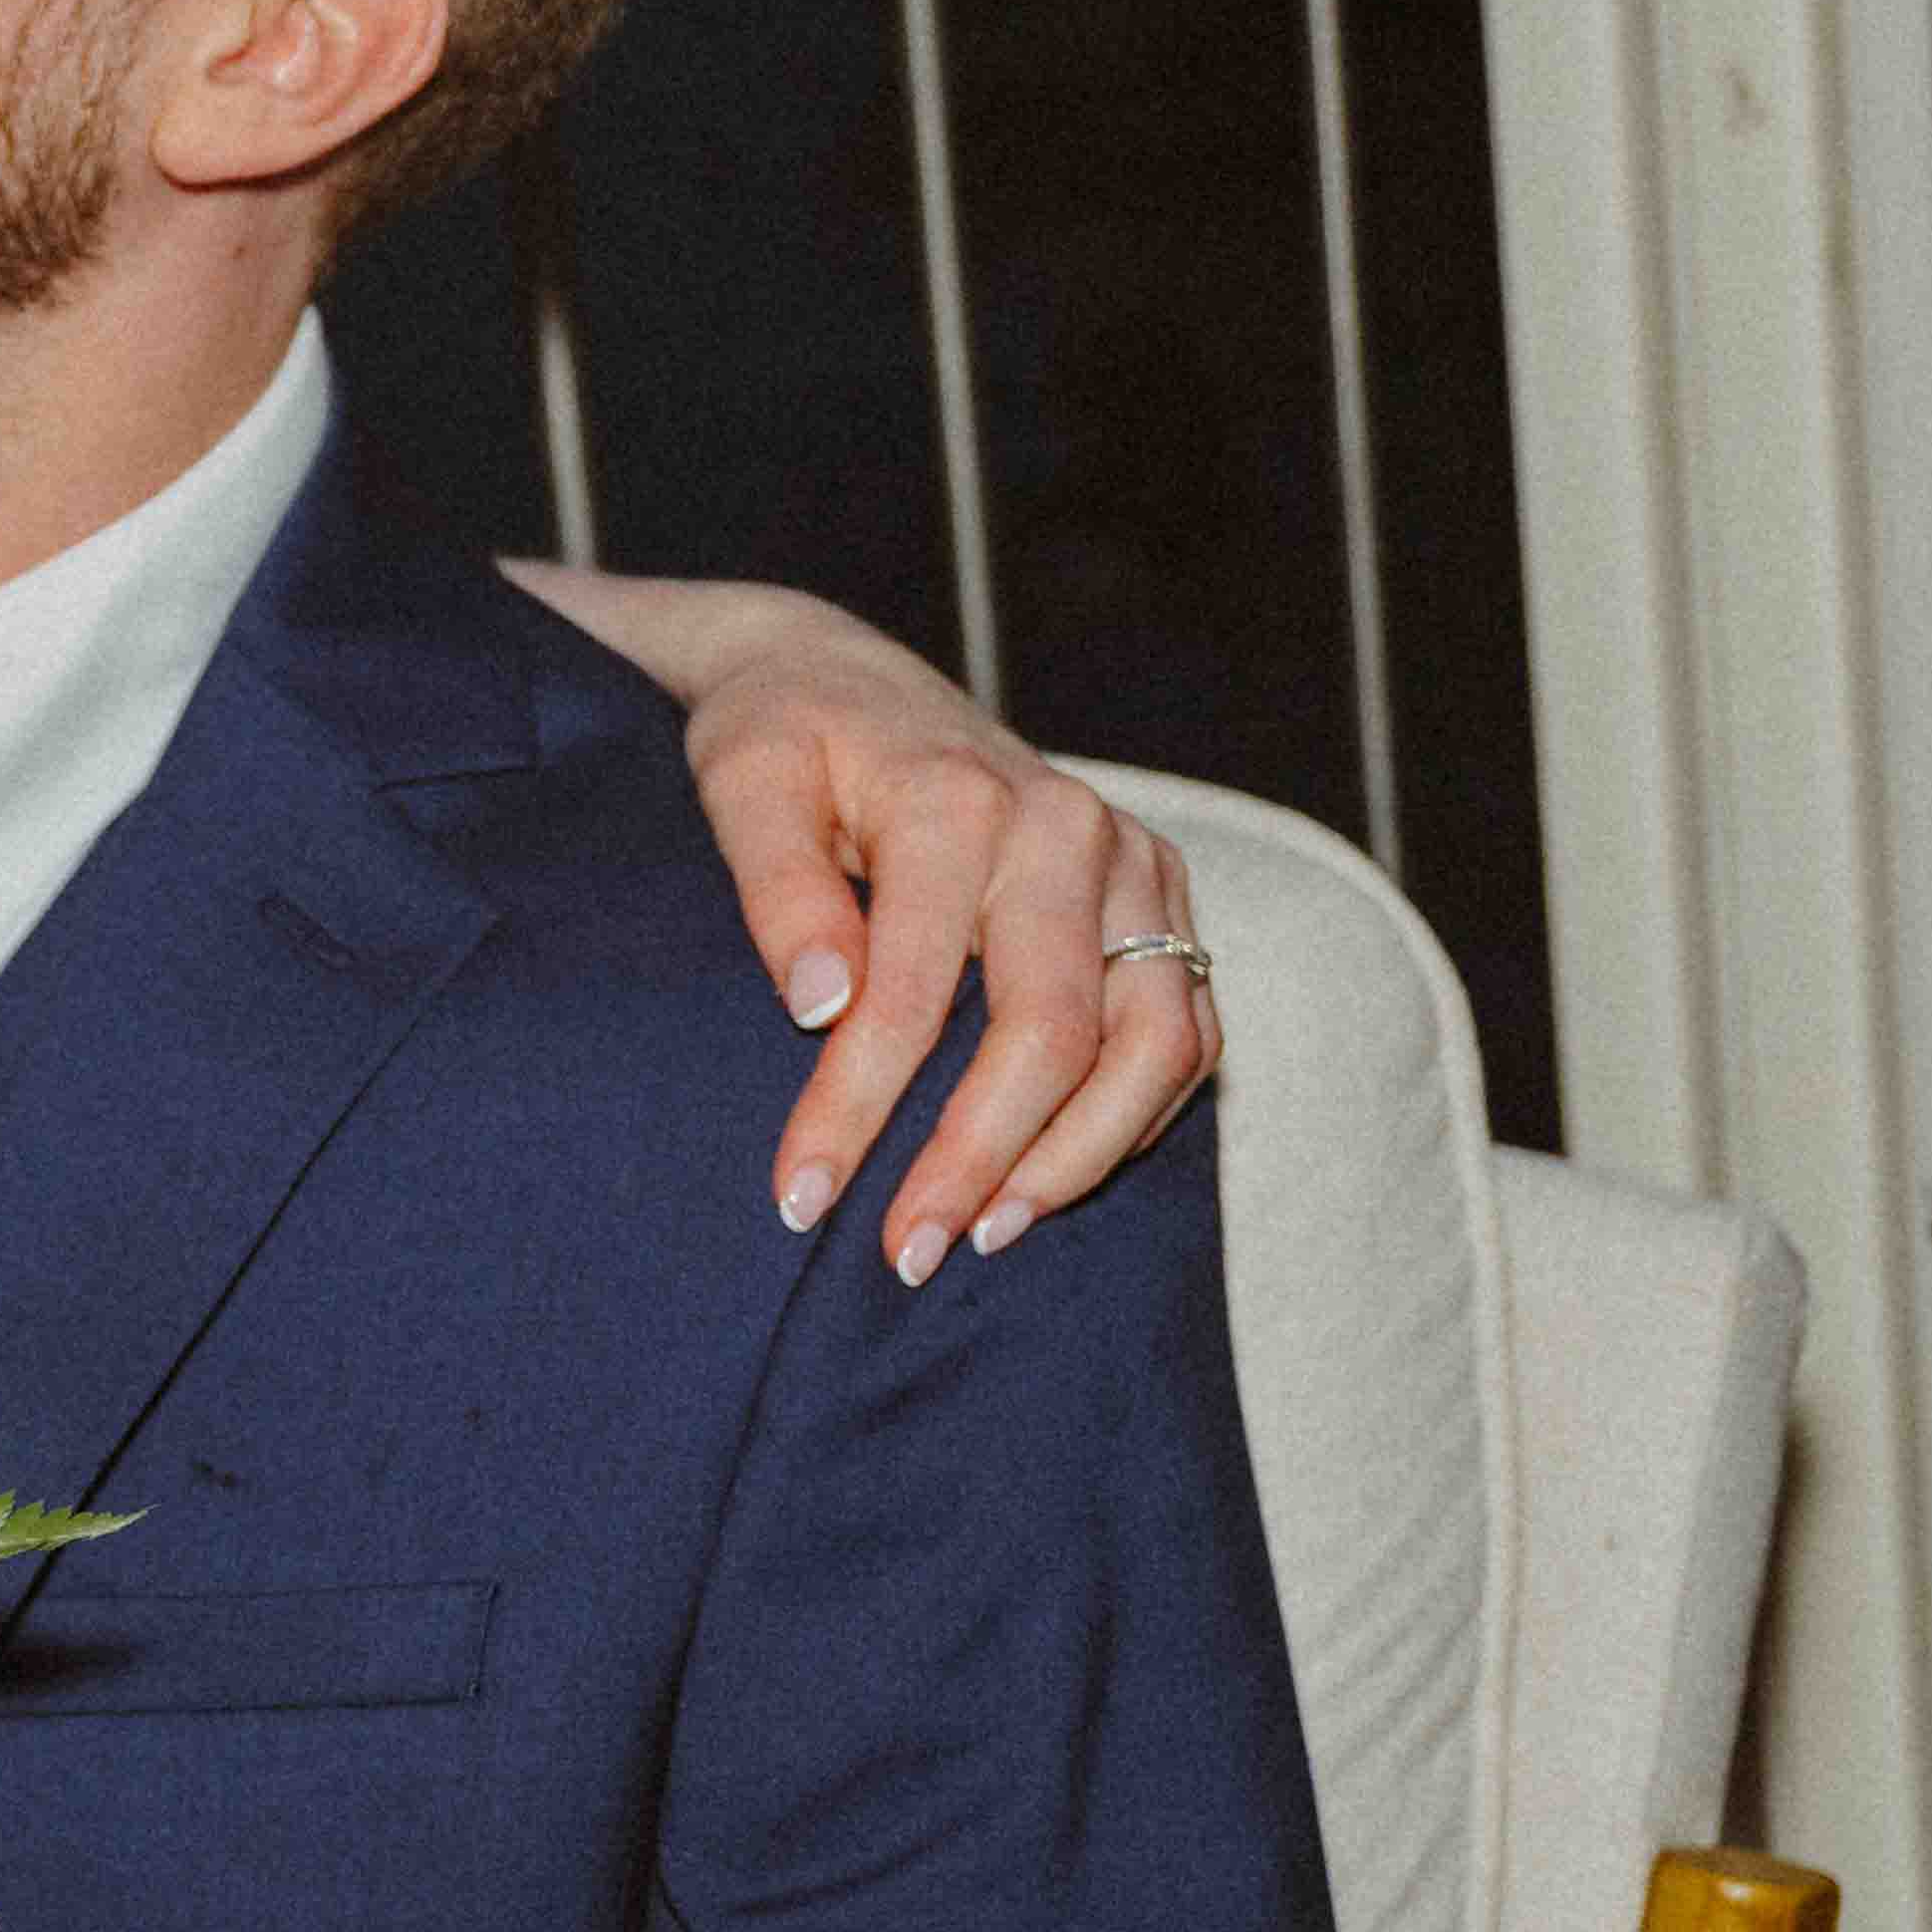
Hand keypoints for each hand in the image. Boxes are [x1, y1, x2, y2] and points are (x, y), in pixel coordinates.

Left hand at [676, 628, 1212, 1280]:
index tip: (800, 1199)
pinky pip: (1188, 1032)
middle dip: (980, 1158)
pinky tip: (1050, 1174)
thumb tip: (819, 1006)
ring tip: (985, 1231)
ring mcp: (1132, 862)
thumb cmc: (786, 737)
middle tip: (907, 1253)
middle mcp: (1066, 829)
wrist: (853, 678)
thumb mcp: (743, 782)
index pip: (912, 991)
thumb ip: (776, 887)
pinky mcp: (1162, 897)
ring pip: (1154, 1044)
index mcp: (959, 801)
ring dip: (1076, 1157)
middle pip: (1054, 1031)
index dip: (856, 1109)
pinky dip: (1135, 1118)